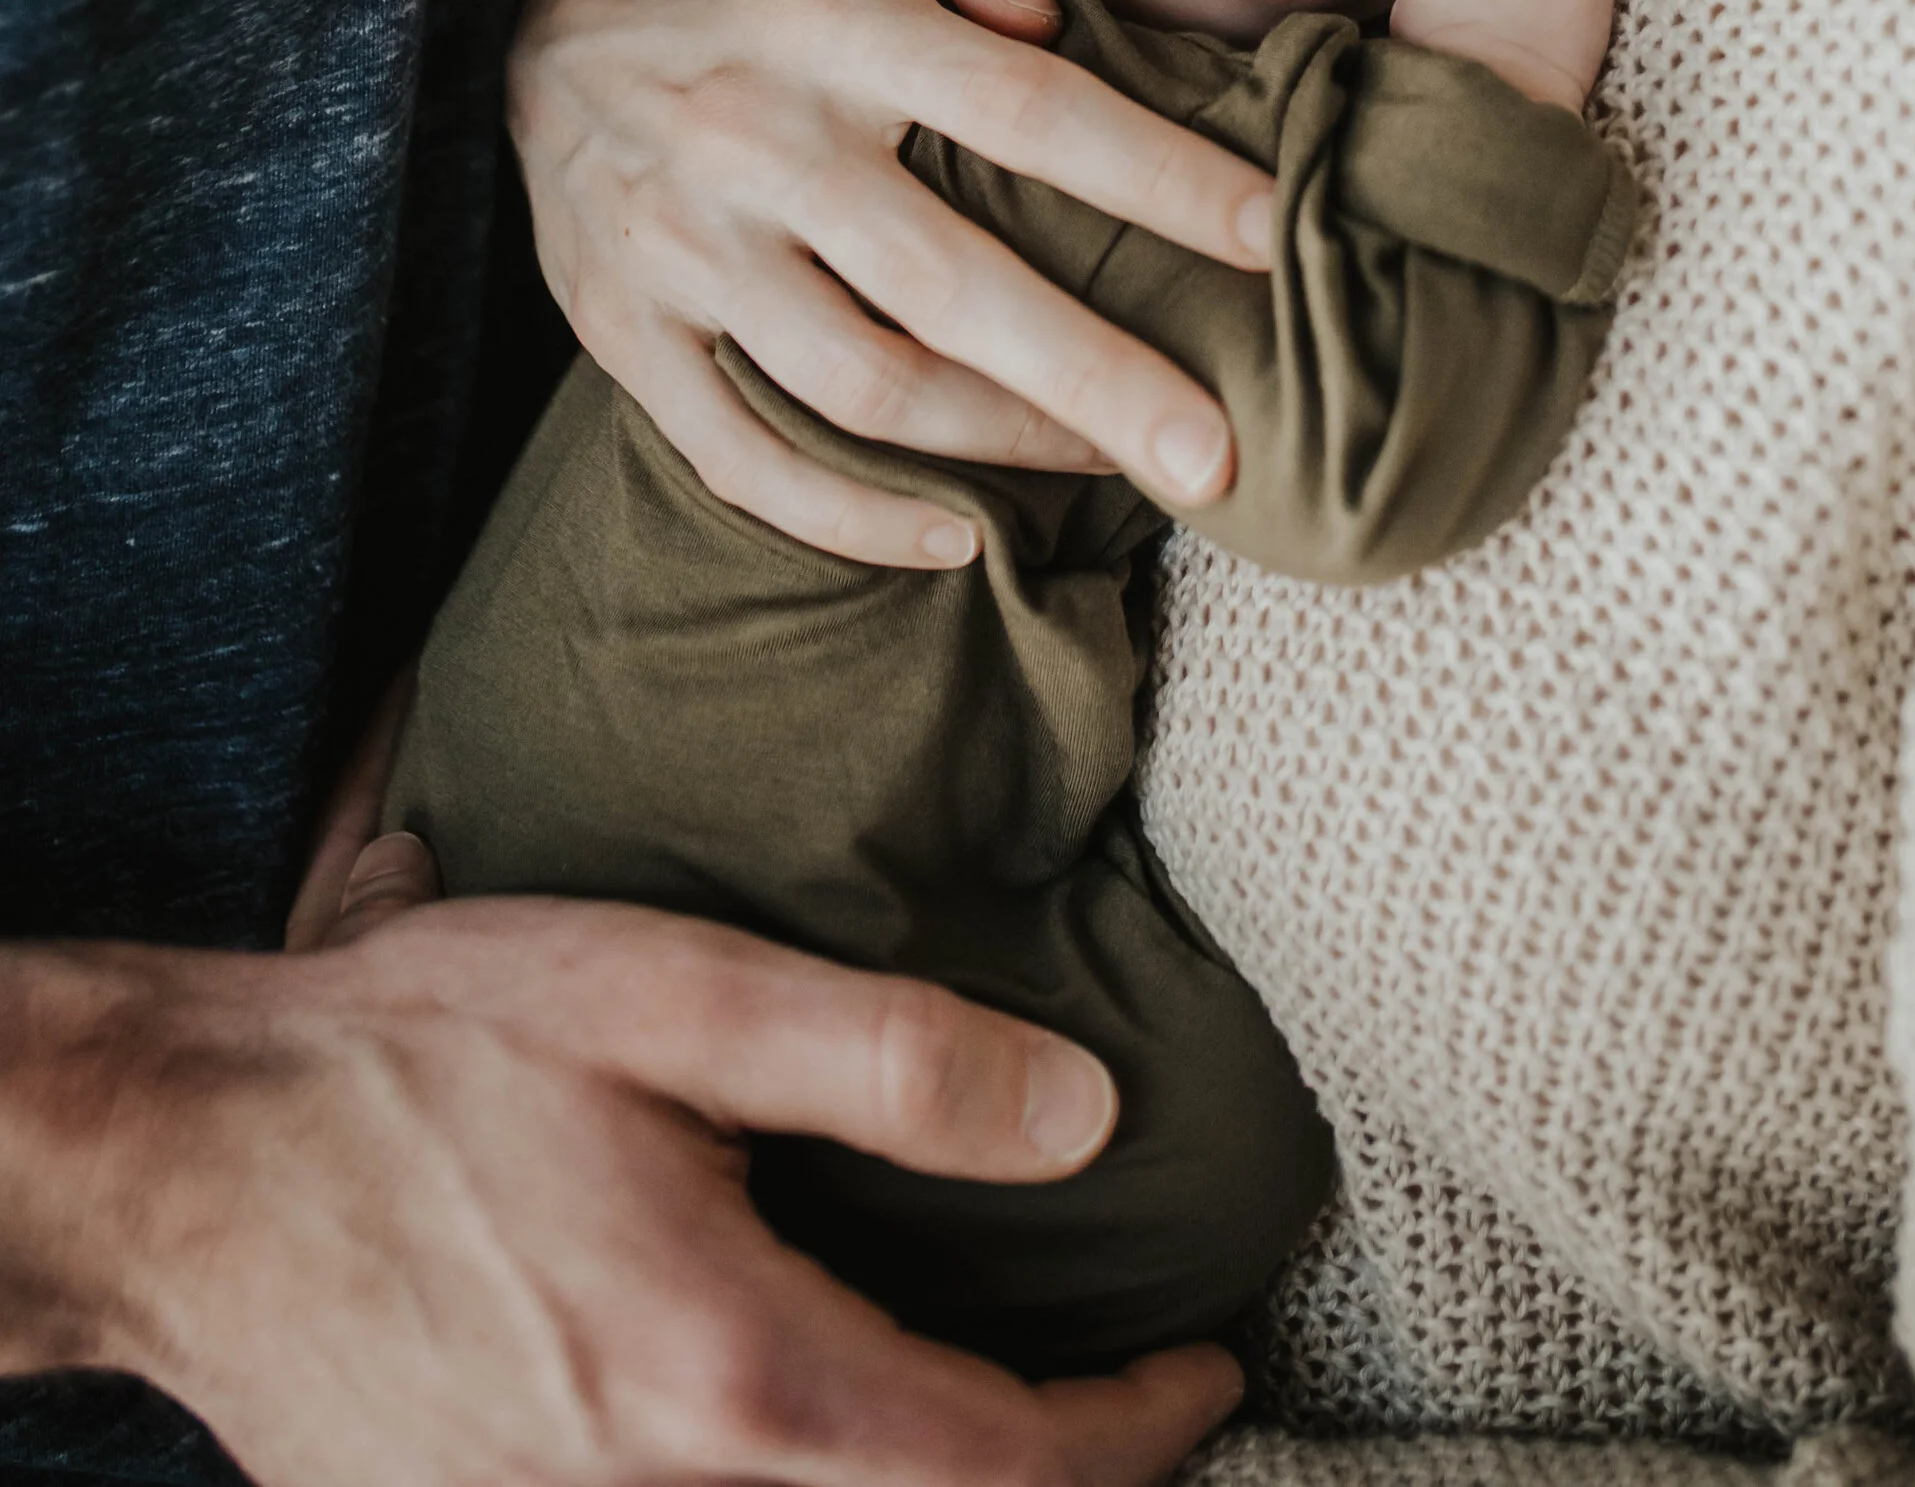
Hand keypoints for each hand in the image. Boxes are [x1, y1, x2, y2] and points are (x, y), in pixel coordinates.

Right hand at [0, 901, 1241, 1486]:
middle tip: (1136, 1399)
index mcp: (727, 1379)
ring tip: (1004, 1407)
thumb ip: (891, 1063)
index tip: (1210, 1364)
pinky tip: (818, 1410)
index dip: (1140, 1431)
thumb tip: (1086, 1115)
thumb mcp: (669, 999)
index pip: (1008, 1472)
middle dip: (1053, 1482)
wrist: (181, 1159)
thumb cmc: (417, 1056)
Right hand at [511, 0, 1275, 563]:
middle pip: (954, 286)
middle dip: (1097, 380)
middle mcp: (760, 143)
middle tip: (1219, 459)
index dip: (1153, 176)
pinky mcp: (626, 333)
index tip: (1264, 234)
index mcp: (833, 24)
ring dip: (1001, 447)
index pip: (1025, 108)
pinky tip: (955, 537)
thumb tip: (1050, 15)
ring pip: (863, 387)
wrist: (518, 17)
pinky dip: (849, 516)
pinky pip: (741, 455)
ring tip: (1116, 474)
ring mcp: (685, 250)